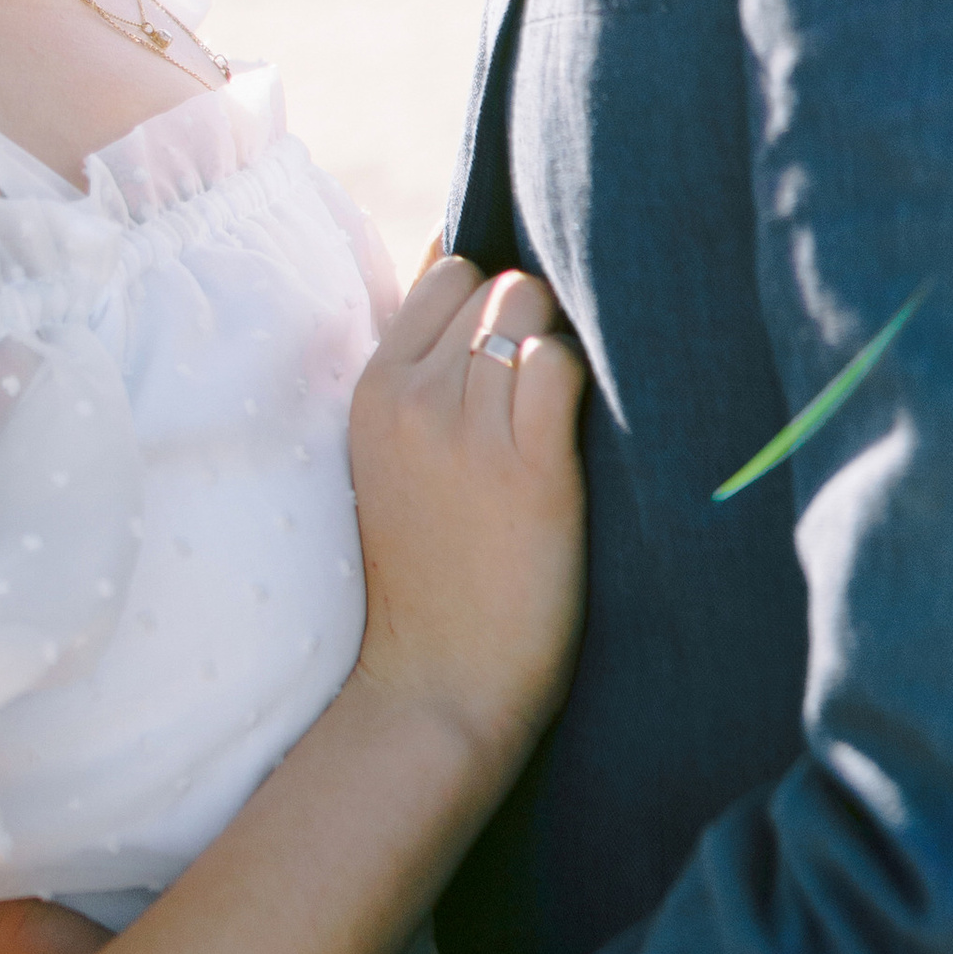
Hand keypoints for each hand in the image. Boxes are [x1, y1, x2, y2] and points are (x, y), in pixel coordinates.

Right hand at [347, 252, 587, 768]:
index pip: (446, 271)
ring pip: (528, 310)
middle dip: (526, 319)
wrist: (437, 681)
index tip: (506, 353)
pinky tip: (575, 435)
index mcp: (373, 390)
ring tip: (558, 416)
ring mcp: (465, 430)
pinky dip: (579, 382)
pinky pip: (560, 366)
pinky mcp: (526, 467)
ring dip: (557, 347)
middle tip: (538, 391)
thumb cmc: (426, 572)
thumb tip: (473, 286)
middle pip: (494, 283)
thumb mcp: (389, 458)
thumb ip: (419, 377)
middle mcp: (412, 397)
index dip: (488, 301)